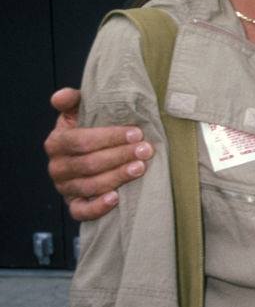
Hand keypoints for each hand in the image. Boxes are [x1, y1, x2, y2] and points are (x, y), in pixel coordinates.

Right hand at [45, 87, 153, 221]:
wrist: (88, 152)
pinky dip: (97, 207)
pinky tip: (116, 198)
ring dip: (117, 177)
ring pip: (90, 186)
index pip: (82, 141)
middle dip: (121, 156)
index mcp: (56, 142)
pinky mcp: (73, 204)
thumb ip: (73, 101)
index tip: (136, 132)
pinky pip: (81, 211)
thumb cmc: (89, 128)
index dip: (110, 137)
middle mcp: (57, 167)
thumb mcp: (80, 111)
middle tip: (146, 150)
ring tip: (140, 168)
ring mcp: (64, 187)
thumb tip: (61, 96)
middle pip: (89, 164)